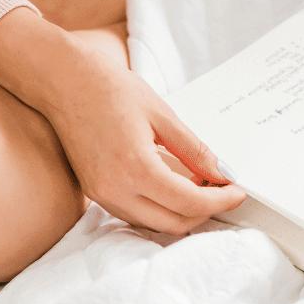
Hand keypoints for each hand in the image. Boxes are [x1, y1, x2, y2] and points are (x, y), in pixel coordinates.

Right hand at [34, 33, 245, 234]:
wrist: (64, 80)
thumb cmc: (111, 88)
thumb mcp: (161, 113)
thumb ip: (193, 148)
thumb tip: (221, 172)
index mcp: (136, 168)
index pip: (188, 202)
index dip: (219, 201)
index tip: (238, 191)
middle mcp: (116, 190)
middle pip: (173, 223)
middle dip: (205, 212)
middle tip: (223, 189)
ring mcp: (102, 195)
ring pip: (153, 223)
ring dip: (182, 212)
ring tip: (202, 186)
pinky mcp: (95, 192)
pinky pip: (134, 213)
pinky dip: (159, 206)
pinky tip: (173, 183)